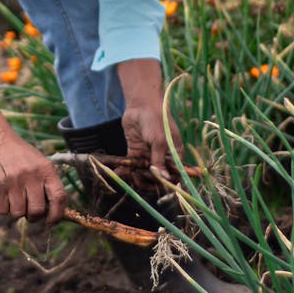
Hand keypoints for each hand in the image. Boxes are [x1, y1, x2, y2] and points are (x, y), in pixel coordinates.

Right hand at [0, 105, 65, 224]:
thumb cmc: (20, 154)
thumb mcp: (39, 162)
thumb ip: (47, 183)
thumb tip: (52, 212)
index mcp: (46, 169)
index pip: (59, 197)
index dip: (57, 215)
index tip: (51, 222)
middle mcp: (32, 175)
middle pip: (37, 210)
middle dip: (33, 217)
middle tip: (29, 213)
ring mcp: (14, 180)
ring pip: (18, 213)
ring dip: (16, 211)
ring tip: (14, 199)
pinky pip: (2, 210)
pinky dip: (3, 208)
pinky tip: (3, 196)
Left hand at [117, 59, 182, 181]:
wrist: (141, 105)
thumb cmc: (157, 121)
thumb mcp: (161, 141)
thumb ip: (159, 161)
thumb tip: (164, 179)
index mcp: (174, 155)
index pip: (173, 175)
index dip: (166, 183)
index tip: (157, 187)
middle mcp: (162, 157)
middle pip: (157, 177)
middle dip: (149, 181)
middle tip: (140, 179)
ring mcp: (148, 155)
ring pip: (143, 173)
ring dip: (136, 177)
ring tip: (129, 177)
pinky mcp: (136, 151)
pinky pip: (132, 165)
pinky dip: (126, 170)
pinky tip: (120, 173)